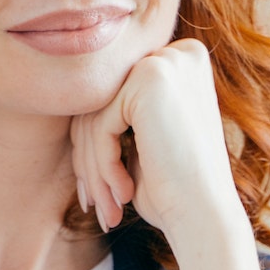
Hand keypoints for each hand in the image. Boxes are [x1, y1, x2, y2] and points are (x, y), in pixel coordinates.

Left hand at [70, 38, 244, 245]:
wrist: (206, 216)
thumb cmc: (176, 189)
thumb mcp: (144, 140)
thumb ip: (116, 111)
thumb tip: (63, 96)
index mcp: (183, 63)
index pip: (116, 99)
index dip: (97, 144)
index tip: (95, 190)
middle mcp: (178, 53)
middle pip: (103, 102)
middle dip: (90, 157)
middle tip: (93, 203)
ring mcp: (166, 61)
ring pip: (95, 114)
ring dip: (93, 168)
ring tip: (105, 208)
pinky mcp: (151, 79)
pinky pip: (100, 124)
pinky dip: (103, 165)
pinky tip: (123, 195)